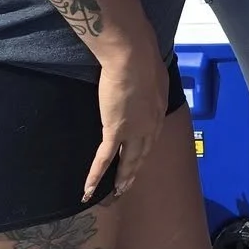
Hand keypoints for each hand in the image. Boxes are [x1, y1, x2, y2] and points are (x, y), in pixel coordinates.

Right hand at [86, 33, 168, 201]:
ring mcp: (134, 130)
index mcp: (159, 110)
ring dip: (121, 177)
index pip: (152, 136)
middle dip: (135, 170)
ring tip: (117, 191)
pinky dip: (96, 175)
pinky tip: (89, 188)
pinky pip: (104, 158)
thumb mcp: (154, 75)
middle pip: (142, 153)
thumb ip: (151, 86)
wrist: (133, 57)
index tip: (140, 158)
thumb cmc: (143, 59)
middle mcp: (151, 125)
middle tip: (128, 184)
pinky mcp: (116, 131)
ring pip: (127, 160)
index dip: (145, 149)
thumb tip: (149, 85)